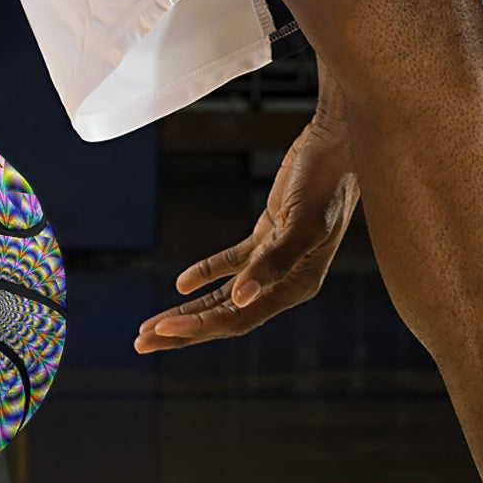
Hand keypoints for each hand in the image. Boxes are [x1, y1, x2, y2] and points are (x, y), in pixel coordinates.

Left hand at [136, 91, 357, 351]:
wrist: (341, 140)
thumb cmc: (328, 179)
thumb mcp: (303, 222)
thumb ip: (273, 263)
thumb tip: (239, 298)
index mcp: (297, 285)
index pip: (237, 318)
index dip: (198, 327)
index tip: (162, 331)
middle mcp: (286, 281)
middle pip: (225, 315)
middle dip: (183, 330)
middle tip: (141, 342)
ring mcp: (275, 260)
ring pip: (223, 296)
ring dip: (188, 310)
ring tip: (150, 325)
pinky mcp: (268, 237)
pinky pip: (231, 264)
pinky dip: (206, 273)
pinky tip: (181, 284)